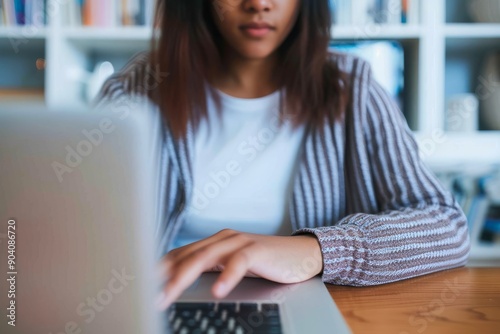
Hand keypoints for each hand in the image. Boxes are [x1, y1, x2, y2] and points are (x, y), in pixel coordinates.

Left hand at [156, 229, 322, 308]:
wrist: (300, 255)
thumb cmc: (264, 263)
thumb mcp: (231, 268)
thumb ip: (209, 271)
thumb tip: (178, 285)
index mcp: (213, 243)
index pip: (179, 255)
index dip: (158, 270)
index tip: (140, 286)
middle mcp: (222, 239)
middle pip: (186, 256)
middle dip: (164, 277)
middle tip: (148, 295)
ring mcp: (239, 242)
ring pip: (205, 257)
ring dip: (184, 277)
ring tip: (169, 294)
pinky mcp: (257, 250)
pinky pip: (238, 262)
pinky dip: (227, 276)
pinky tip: (218, 290)